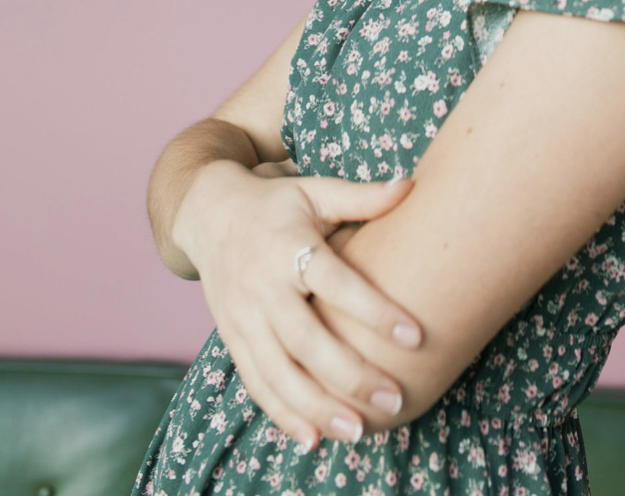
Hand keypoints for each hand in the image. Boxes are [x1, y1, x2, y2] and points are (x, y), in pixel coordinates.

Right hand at [175, 163, 421, 451]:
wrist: (208, 213)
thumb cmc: (276, 203)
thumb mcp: (315, 191)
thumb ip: (361, 197)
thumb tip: (411, 185)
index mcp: (289, 247)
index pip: (336, 284)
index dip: (375, 311)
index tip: (416, 335)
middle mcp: (264, 287)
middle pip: (307, 341)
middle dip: (351, 376)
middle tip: (394, 399)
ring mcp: (244, 318)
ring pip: (280, 373)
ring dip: (318, 407)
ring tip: (359, 432)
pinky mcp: (233, 339)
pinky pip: (257, 383)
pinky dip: (282, 414)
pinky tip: (313, 438)